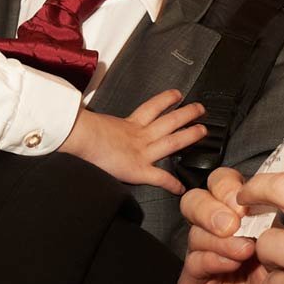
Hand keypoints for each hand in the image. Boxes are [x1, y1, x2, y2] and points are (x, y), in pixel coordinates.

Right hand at [62, 90, 206, 194]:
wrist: (79, 137)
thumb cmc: (80, 129)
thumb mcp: (91, 120)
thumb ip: (96, 120)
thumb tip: (83, 117)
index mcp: (127, 124)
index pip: (150, 109)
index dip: (165, 101)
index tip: (176, 95)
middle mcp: (138, 135)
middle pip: (169, 121)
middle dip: (186, 114)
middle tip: (200, 109)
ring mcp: (141, 151)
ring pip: (173, 141)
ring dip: (190, 135)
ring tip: (203, 131)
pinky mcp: (138, 169)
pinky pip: (160, 178)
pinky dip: (171, 184)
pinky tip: (181, 188)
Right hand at [178, 167, 283, 283]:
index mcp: (245, 218)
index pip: (225, 184)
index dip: (233, 185)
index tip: (252, 197)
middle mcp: (220, 234)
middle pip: (200, 199)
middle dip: (215, 204)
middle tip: (236, 219)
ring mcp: (205, 259)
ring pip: (195, 230)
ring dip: (217, 233)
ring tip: (244, 248)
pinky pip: (193, 263)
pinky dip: (211, 257)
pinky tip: (231, 263)